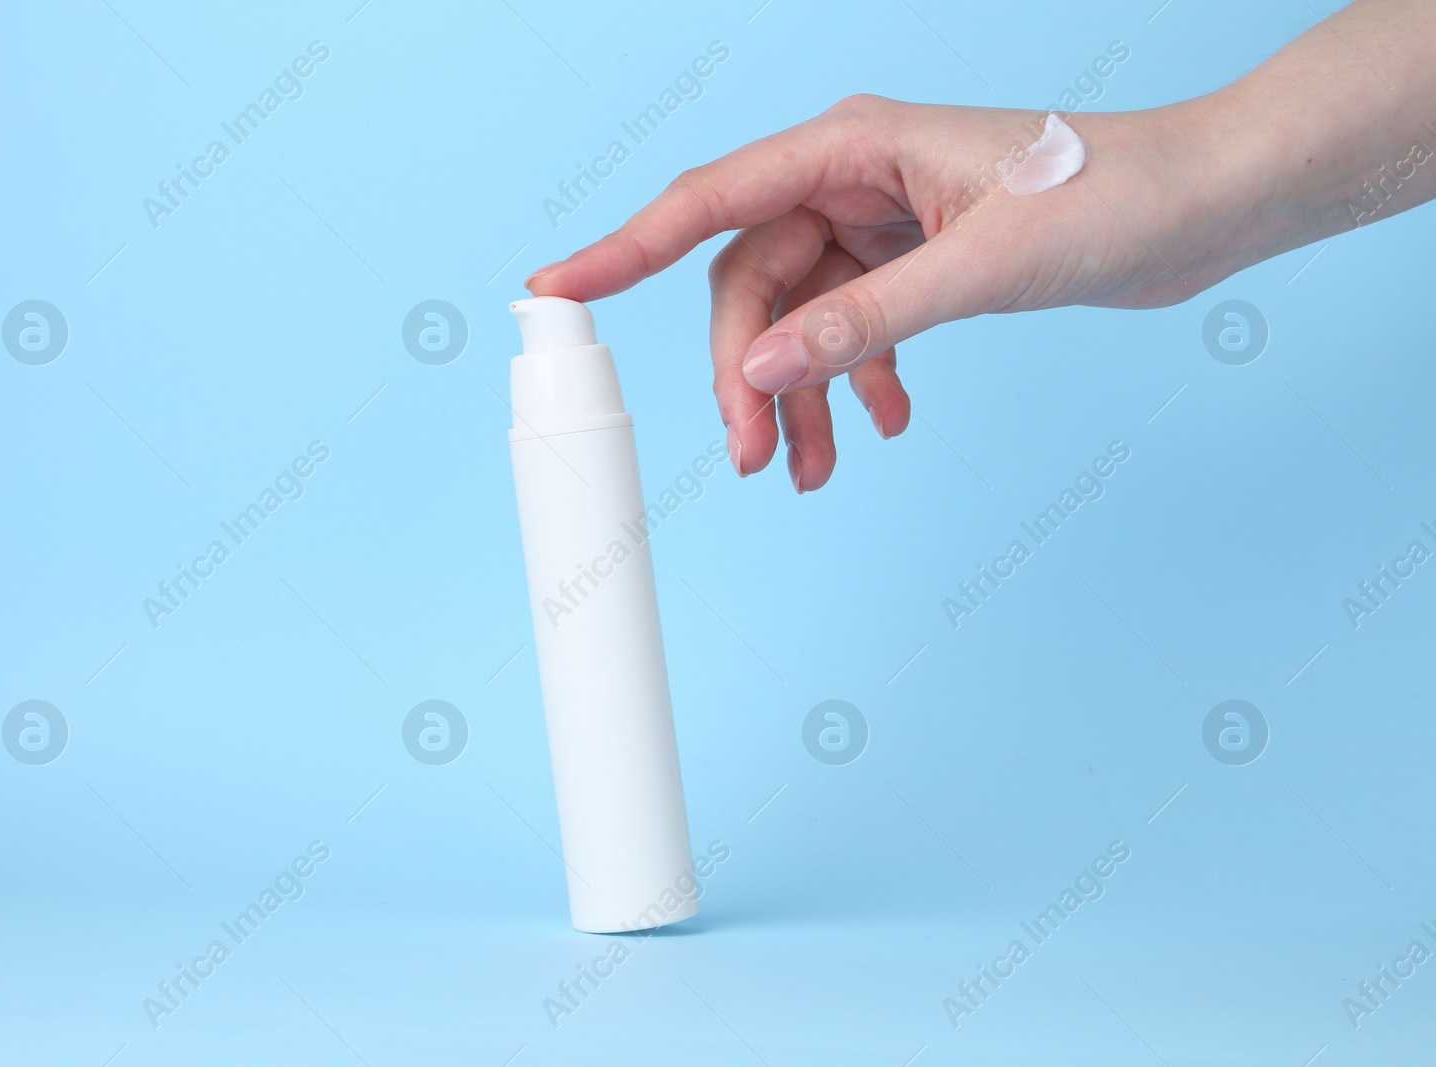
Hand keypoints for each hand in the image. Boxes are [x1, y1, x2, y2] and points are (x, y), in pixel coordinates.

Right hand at [525, 94, 1238, 490]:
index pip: (711, 201)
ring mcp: (882, 221)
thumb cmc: (1112, 198)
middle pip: (753, 285)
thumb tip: (766, 371)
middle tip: (762, 461)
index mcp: (854, 146)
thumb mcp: (981, 268)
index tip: (556, 287)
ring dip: (801, 396)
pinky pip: (850, 327)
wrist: (1206, 204)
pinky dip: (857, 381)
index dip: (626, 248)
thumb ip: (865, 321)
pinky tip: (888, 423)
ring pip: (799, 317)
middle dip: (749, 377)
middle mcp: (854, 177)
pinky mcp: (915, 259)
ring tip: (818, 472)